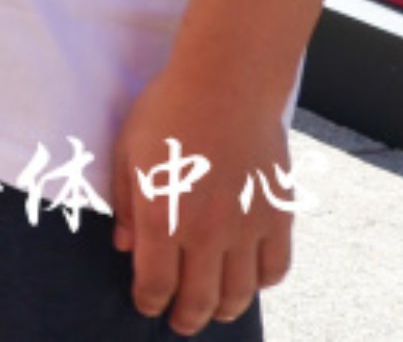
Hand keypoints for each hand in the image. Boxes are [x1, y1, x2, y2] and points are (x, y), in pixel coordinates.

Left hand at [113, 65, 297, 331]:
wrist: (225, 85)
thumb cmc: (166, 112)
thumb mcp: (127, 154)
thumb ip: (126, 205)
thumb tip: (124, 247)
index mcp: (163, 218)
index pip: (156, 283)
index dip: (150, 301)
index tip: (147, 305)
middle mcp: (206, 232)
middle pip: (199, 298)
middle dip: (187, 317)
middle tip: (181, 323)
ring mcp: (246, 227)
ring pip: (240, 291)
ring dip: (226, 309)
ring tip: (216, 312)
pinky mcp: (277, 216)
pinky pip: (275, 267)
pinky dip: (262, 282)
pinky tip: (250, 281)